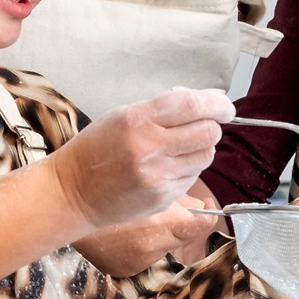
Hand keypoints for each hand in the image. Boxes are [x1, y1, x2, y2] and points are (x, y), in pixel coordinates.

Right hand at [48, 88, 232, 229]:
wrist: (74, 191)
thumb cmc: (97, 149)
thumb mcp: (123, 116)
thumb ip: (163, 108)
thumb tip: (206, 100)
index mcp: (137, 120)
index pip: (191, 104)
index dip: (216, 103)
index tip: (224, 105)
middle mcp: (149, 147)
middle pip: (208, 132)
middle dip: (212, 126)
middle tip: (203, 125)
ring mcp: (157, 176)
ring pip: (205, 156)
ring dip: (200, 148)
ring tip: (180, 148)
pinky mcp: (162, 198)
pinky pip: (193, 177)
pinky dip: (187, 168)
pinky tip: (167, 167)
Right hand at [74, 192, 215, 276]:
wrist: (64, 203)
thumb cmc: (103, 181)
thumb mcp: (144, 177)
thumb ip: (174, 194)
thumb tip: (200, 205)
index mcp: (158, 220)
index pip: (200, 225)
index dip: (207, 215)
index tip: (208, 206)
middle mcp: (152, 245)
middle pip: (182, 234)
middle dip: (179, 220)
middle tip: (166, 206)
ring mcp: (138, 260)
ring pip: (164, 243)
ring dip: (158, 232)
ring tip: (138, 216)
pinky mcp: (126, 267)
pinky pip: (145, 253)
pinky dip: (141, 242)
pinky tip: (124, 230)